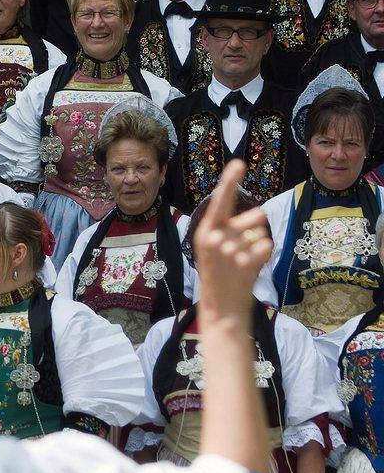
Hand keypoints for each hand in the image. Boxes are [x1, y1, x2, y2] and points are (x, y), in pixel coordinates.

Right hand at [193, 159, 272, 322]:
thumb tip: (259, 213)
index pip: (219, 202)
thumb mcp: (216, 249)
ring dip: (257, 245)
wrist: (220, 308)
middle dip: (256, 226)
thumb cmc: (221, 276)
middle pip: (254, 218)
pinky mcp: (245, 263)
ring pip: (261, 233)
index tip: (239, 163)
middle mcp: (215, 239)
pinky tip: (249, 269)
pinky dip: (263, 255)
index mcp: (205, 232)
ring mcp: (229, 251)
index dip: (229, 182)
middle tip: (246, 243)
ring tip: (243, 262)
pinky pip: (267, 245)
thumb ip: (231, 228)